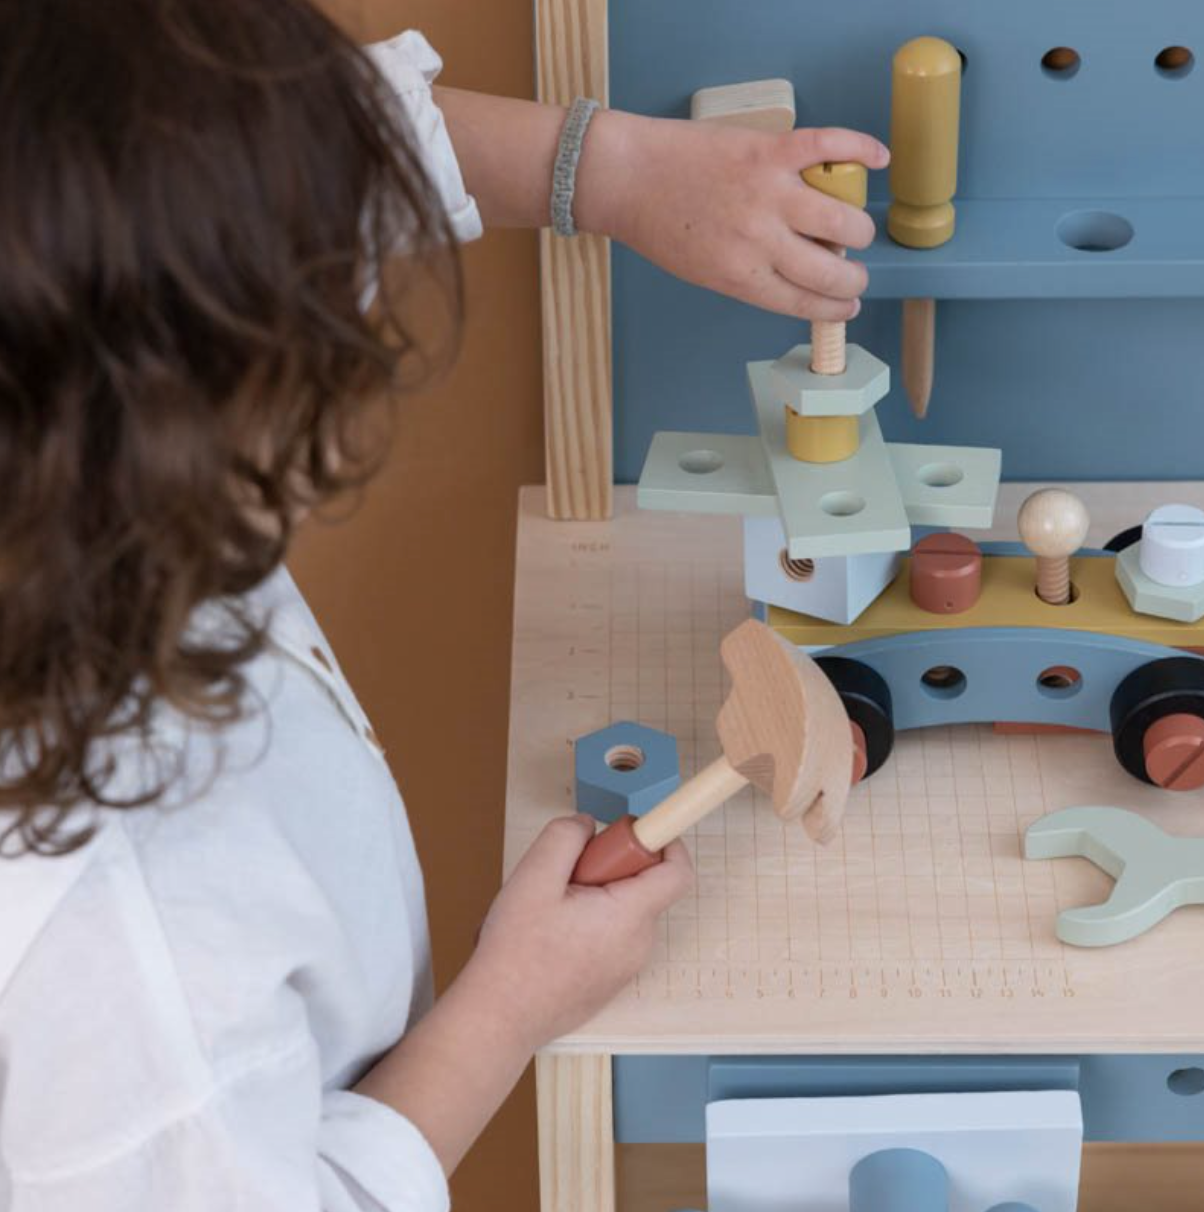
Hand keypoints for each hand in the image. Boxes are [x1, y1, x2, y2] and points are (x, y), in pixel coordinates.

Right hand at [467, 815, 692, 1049]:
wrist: (499, 1018)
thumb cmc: (516, 955)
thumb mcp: (534, 876)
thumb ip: (566, 836)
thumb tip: (587, 824)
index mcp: (629, 916)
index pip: (678, 871)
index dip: (665, 841)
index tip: (634, 831)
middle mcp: (638, 944)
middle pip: (643, 885)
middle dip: (609, 867)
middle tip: (567, 875)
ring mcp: (625, 966)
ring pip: (623, 909)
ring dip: (593, 895)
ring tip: (551, 909)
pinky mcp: (610, 980)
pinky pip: (611, 934)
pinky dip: (588, 922)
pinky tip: (550, 933)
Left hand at [577, 113, 888, 320]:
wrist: (628, 177)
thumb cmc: (659, 225)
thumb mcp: (703, 271)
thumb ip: (749, 275)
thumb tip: (796, 274)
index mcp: (743, 277)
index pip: (806, 302)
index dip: (834, 308)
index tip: (847, 306)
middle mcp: (761, 240)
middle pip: (832, 269)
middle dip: (852, 278)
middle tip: (852, 273)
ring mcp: (769, 193)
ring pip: (842, 219)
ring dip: (856, 229)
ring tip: (853, 230)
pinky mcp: (770, 150)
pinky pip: (830, 147)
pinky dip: (860, 150)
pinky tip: (877, 160)